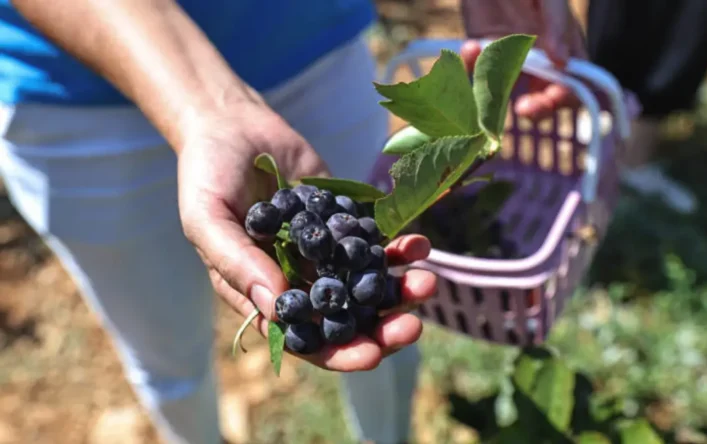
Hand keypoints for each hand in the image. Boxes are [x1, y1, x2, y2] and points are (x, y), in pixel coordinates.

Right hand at [177, 94, 436, 370]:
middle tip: (412, 327)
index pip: (306, 339)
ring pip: (369, 284)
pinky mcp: (345, 223)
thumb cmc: (206, 175)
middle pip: (347, 319)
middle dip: (382, 328)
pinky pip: (376, 243)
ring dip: (399, 290)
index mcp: (263, 294)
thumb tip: (277, 307)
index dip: (338, 353)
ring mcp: (326, 253)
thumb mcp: (207, 219)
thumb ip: (237, 262)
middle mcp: (299, 281)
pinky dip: (399, 248)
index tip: (371, 355)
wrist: (231, 125)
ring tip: (427, 283)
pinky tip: (419, 245)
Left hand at [461, 0, 586, 118]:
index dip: (567, 97)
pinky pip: (474, 72)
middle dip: (538, 109)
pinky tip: (470, 47)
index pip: (574, 84)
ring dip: (500, 101)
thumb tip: (562, 62)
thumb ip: (558, 24)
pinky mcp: (481, 55)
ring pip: (508, 96)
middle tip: (525, 107)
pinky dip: (470, 66)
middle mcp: (540, 61)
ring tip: (491, 92)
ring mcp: (509, 61)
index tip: (554, 97)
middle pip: (544, 99)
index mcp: (565, 48)